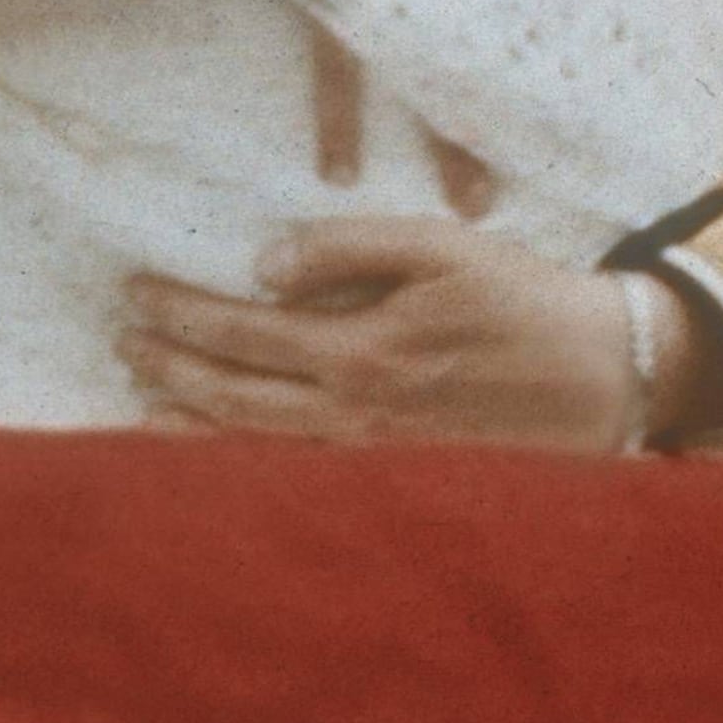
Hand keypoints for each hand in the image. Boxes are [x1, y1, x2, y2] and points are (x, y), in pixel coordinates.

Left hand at [117, 216, 722, 453]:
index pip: (242, 332)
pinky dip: (237, 458)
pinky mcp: (387, 475)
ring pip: (250, 442)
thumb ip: (353, 247)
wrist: (601, 377)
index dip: (181, 311)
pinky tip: (215, 448)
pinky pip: (289, 470)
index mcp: (361, 350)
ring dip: (187, 417)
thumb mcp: (446, 248)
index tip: (134, 291)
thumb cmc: (526, 300)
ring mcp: (365, 455)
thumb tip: (266, 263)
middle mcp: (349, 414)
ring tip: (142, 395)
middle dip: (168, 363)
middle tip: (121, 338)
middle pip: (230, 393)